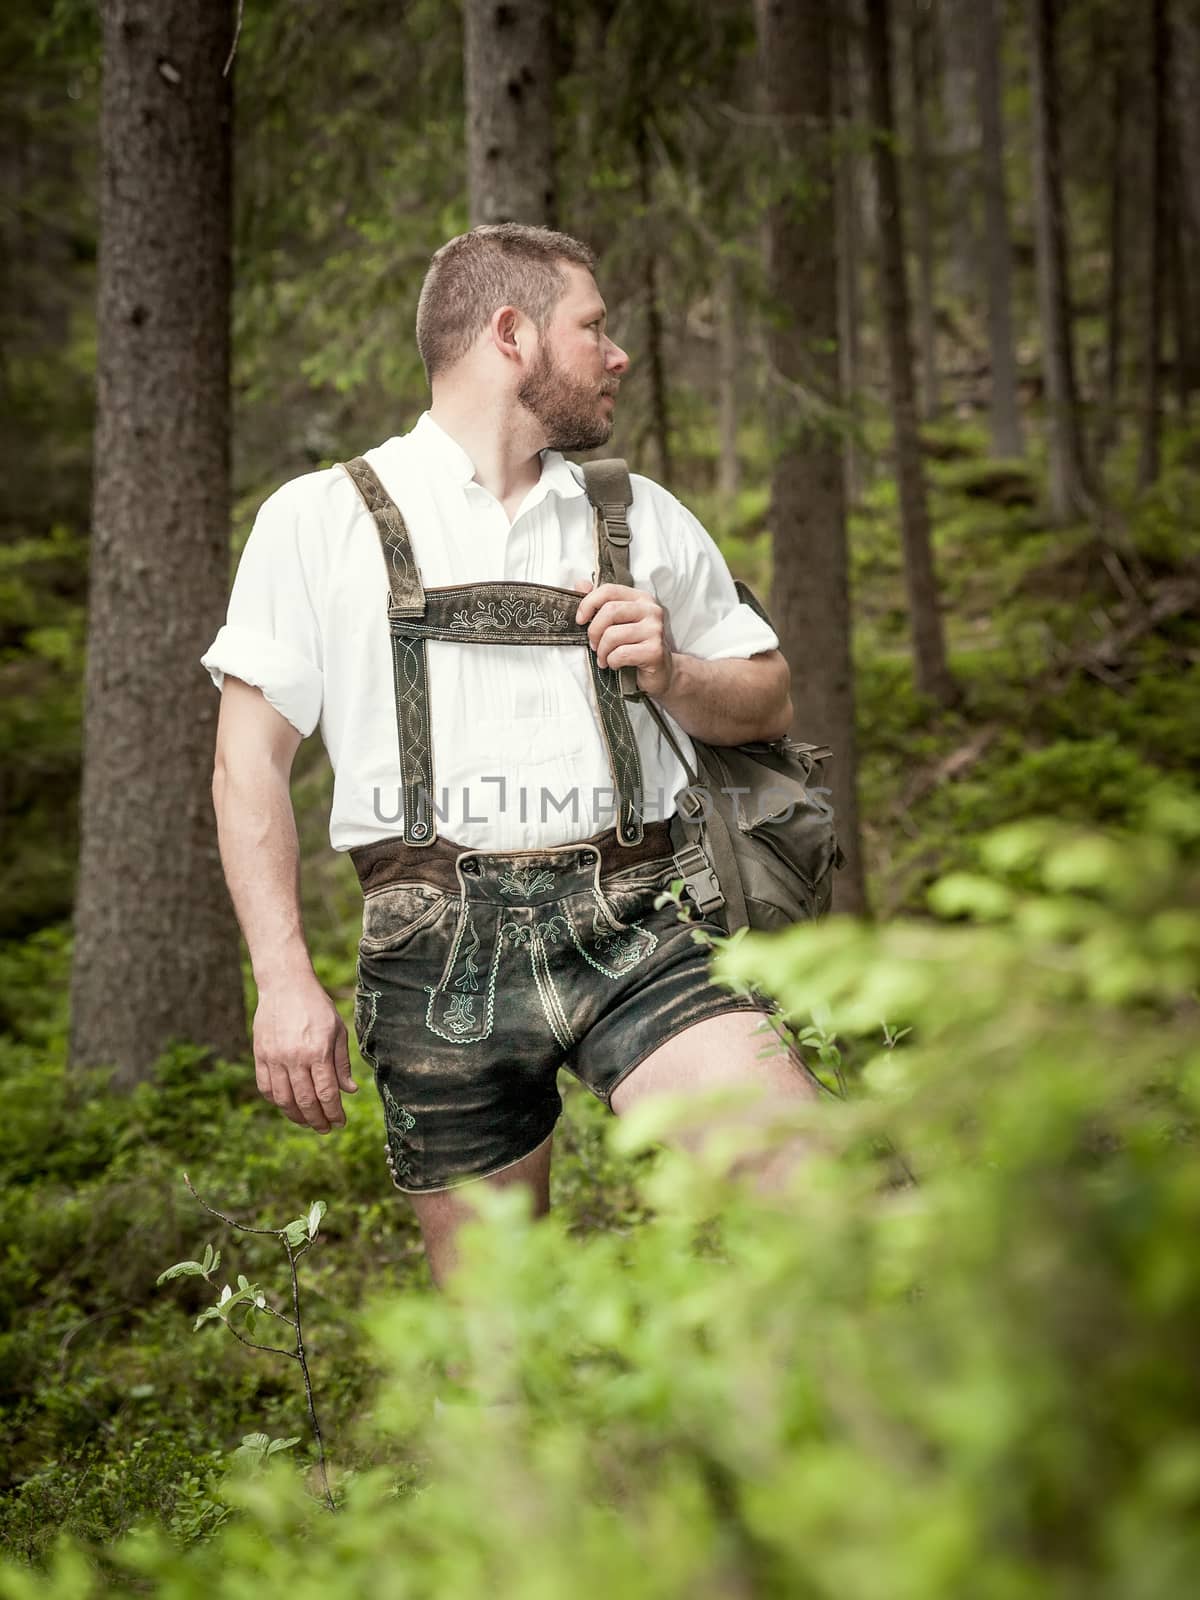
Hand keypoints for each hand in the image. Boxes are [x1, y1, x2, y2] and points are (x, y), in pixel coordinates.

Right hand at [252, 971, 357, 1133]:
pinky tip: (287, 1106)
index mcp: (318, 1051)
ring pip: (283, 1100)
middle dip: (317, 1120)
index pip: (326, 1094)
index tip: (340, 1123)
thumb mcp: (337, 1030)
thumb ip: (342, 1063)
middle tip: (325, 1128)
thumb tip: (349, 1091)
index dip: (334, 1113)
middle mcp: (294, 1058)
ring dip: (296, 1116)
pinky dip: (277, 1102)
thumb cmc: (316, 1006)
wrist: (285, 985)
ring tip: (308, 1122)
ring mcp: (274, 1058)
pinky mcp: (260, 1055)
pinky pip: (266, 1088)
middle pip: (305, 1102)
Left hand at [574, 580, 673, 696]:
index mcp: (640, 598)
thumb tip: (580, 584)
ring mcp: (655, 630)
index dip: (588, 603)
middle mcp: (651, 610)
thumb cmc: (635, 646)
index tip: (580, 620)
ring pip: (613, 635)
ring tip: (604, 658)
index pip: (609, 590)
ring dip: (602, 651)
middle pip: (610, 611)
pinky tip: (615, 664)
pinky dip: (612, 661)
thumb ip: (600, 602)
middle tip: (593, 644)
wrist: (660, 672)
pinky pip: (621, 654)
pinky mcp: (655, 650)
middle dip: (594, 631)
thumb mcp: (617, 622)